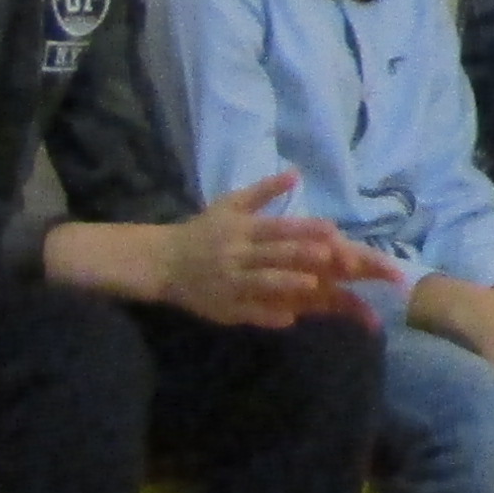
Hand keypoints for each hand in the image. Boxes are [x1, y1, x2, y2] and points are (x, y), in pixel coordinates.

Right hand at [155, 173, 399, 329]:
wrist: (161, 261)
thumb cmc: (203, 231)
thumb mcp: (230, 205)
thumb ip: (264, 192)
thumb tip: (295, 173)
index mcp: (242, 229)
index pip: (277, 227)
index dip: (303, 228)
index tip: (332, 229)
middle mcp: (237, 253)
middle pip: (273, 254)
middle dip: (301, 254)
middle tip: (331, 256)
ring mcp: (230, 281)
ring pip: (260, 282)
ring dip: (285, 283)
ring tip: (311, 284)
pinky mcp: (223, 306)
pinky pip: (246, 311)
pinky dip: (265, 314)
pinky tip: (287, 319)